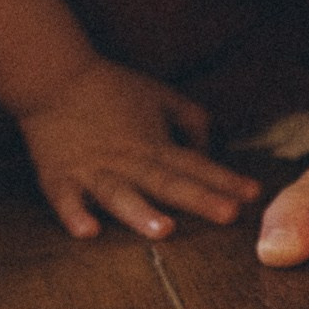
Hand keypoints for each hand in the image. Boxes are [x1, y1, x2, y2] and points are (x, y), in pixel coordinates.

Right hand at [12, 58, 261, 239]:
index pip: (195, 165)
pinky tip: (88, 232)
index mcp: (154, 144)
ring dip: (141, 212)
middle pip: (167, 182)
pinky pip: (66, 200)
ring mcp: (93, 170)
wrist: (54, 76)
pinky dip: (75, 215)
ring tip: (163, 229)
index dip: (225, 179)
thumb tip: (208, 154)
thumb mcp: (162, 96)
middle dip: (199, 199)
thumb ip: (192, 122)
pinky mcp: (59, 178)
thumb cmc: (112, 88)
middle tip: (228, 215)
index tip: (254, 194)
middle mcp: (128, 160)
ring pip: (120, 194)